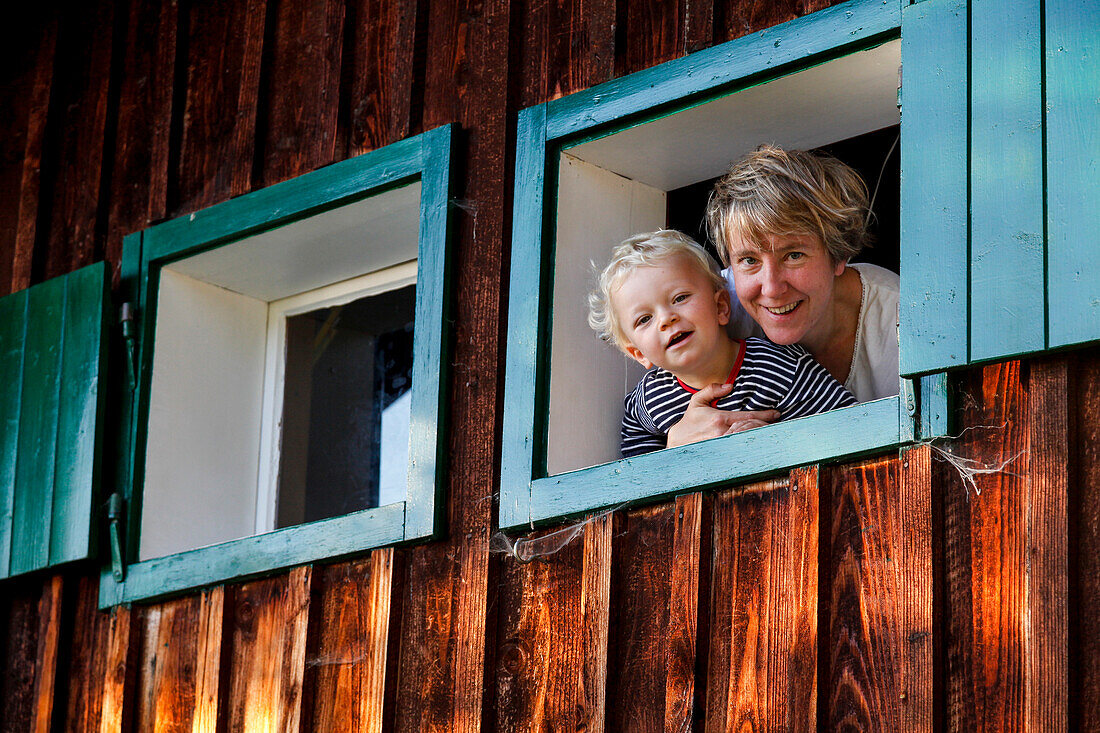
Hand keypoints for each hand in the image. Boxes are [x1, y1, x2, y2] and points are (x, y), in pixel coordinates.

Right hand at [665, 383, 779, 447]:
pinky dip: (751, 446)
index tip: (776, 414)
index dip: (765, 415)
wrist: (678, 443)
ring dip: (761, 437)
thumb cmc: (690, 421)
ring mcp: (724, 445)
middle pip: (752, 430)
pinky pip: (741, 450)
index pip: (749, 416)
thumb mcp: (697, 402)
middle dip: (766, 427)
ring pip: (748, 441)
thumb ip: (712, 390)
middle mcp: (723, 433)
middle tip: (778, 425)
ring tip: (771, 434)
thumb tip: (730, 386)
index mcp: (720, 419)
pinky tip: (759, 445)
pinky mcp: (723, 455)